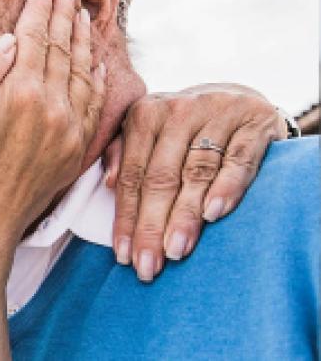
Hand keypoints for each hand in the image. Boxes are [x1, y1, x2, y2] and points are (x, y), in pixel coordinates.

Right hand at [0, 0, 104, 360]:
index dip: (39, 10)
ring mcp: (69, 128)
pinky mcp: (76, 148)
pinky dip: (97, 78)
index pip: (36, 39)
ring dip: (84, 40)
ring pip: (84, 72)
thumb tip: (8, 42)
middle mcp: (53, 107)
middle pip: (63, 49)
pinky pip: (94, 103)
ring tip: (82, 15)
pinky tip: (97, 63)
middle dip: (64, 16)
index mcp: (20, 94)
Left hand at [103, 84, 283, 280]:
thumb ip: (123, 152)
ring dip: (185, 215)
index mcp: (144, 114)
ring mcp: (217, 114)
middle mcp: (178, 111)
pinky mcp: (254, 122)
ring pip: (196, 171)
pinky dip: (226, 187)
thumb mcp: (148, 131)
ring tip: (176, 250)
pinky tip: (213, 214)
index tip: (123, 255)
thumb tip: (107, 183)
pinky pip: (238, 160)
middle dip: (152, 225)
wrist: (238, 97)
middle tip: (148, 265)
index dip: (126, 217)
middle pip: (161, 178)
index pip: (132, 175)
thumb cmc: (182, 127)